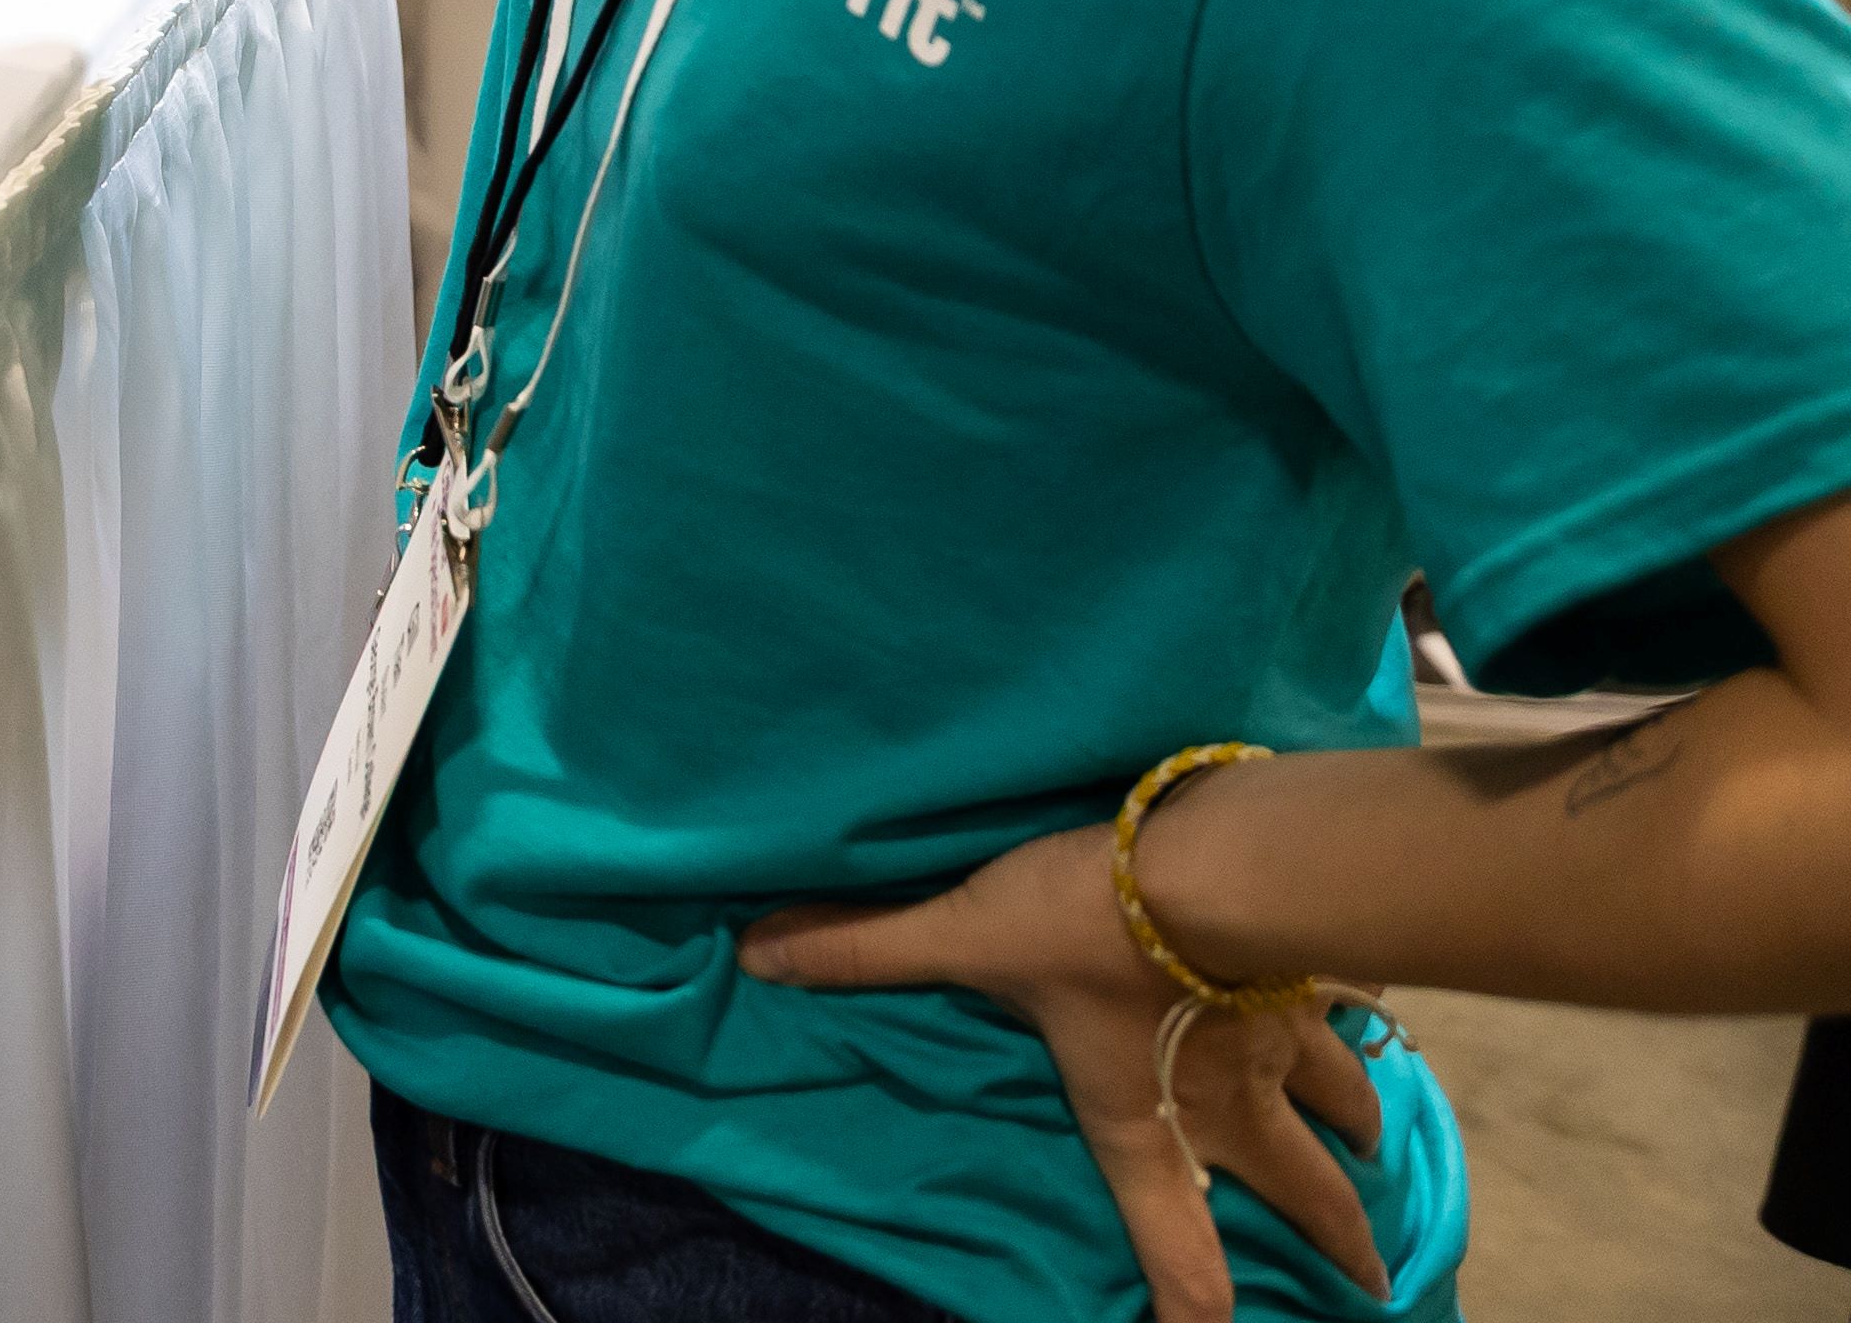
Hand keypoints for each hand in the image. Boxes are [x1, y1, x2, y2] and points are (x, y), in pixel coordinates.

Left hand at [739, 831, 1386, 1318]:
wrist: (1218, 856)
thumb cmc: (1085, 918)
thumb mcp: (963, 934)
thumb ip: (865, 948)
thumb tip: (756, 956)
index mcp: (1146, 1118)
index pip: (1175, 1242)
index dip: (1193, 1304)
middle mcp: (1231, 1100)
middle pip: (1306, 1194)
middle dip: (1341, 1239)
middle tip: (1376, 1281)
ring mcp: (1286, 1043)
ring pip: (1343, 1104)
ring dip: (1360, 1134)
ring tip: (1377, 1154)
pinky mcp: (1320, 976)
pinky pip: (1357, 1013)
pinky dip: (1367, 1025)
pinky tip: (1374, 1010)